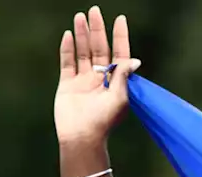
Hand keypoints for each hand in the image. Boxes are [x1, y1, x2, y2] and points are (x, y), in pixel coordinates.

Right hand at [54, 6, 139, 147]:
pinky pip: (67, 63)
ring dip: (82, 35)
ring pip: (83, 52)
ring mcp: (83, 80)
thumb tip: (134, 60)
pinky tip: (69, 35)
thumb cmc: (104, 121)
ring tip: (80, 17)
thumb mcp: (119, 98)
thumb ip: (123, 77)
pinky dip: (68, 49)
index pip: (119, 53)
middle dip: (97, 30)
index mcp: (115, 81)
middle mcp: (100, 78)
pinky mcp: (67, 85)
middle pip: (99, 48)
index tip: (120, 19)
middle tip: (95, 10)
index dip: (119, 37)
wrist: (81, 137)